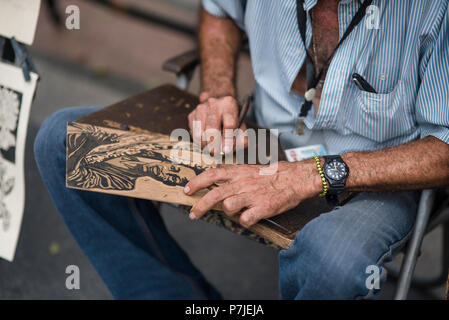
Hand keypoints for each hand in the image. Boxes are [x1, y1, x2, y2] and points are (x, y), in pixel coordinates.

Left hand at [183, 160, 321, 227]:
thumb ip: (233, 177)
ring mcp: (251, 195)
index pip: (212, 175)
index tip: (187, 190)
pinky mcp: (262, 207)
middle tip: (193, 214)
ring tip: (238, 210)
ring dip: (229, 212)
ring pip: (228, 207)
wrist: (294, 178)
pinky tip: (250, 217)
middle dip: (200, 206)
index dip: (197, 183)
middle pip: (214, 195)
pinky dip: (245, 221)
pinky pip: (245, 219)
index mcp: (238, 172)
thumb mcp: (249, 170)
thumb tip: (214, 186)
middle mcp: (242, 182)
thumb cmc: (271, 176)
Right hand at [188, 94, 247, 154]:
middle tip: (216, 153)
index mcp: (229, 104)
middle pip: (212, 129)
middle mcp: (214, 104)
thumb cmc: (230, 117)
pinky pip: (193, 133)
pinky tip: (205, 140)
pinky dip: (199, 141)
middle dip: (213, 144)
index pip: (229, 124)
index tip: (226, 151)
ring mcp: (201, 108)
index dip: (228, 140)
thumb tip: (236, 147)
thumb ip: (242, 137)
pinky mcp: (192, 114)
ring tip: (211, 148)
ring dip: (205, 145)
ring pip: (200, 133)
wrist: (217, 103)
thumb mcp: (240, 124)